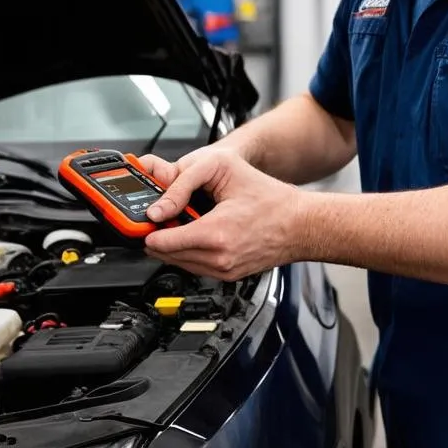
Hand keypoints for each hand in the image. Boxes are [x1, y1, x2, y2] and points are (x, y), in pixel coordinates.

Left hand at [137, 147, 303, 280]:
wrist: (301, 224)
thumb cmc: (271, 198)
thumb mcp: (223, 171)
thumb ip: (182, 185)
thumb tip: (157, 208)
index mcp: (215, 235)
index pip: (160, 243)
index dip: (149, 228)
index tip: (147, 218)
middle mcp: (218, 259)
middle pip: (164, 255)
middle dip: (160, 235)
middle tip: (164, 216)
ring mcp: (224, 271)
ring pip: (178, 263)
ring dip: (174, 245)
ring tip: (182, 222)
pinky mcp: (228, 276)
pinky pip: (196, 267)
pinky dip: (190, 252)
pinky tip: (198, 233)